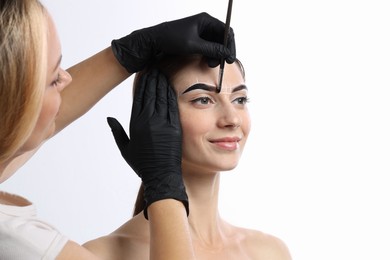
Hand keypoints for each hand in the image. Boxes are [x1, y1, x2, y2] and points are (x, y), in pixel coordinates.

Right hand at [107, 69, 187, 218]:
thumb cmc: (142, 164)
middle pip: (150, 92)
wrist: (162, 176)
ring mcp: (163, 122)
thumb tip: (109, 118)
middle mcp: (149, 120)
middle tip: (154, 64)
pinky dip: (171, 93)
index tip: (144, 70)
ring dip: (162, 81)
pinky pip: (173, 105)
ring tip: (162, 69)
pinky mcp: (175, 126)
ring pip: (162, 96)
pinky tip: (170, 84)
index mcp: (136, 123)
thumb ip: (116, 131)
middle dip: (152, 77)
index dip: (142, 82)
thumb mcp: (125, 148)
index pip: (139, 96)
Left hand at [111, 12, 235, 71]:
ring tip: (211, 64)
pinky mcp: (196, 40)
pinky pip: (208, 48)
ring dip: (216, 55)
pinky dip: (209, 55)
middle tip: (221, 63)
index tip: (230, 58)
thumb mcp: (193, 45)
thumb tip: (226, 53)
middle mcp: (204, 24)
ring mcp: (200, 32)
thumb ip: (211, 49)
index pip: (226, 31)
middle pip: (222, 38)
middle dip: (223, 51)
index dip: (230, 45)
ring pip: (216, 45)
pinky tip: (206, 62)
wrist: (154, 42)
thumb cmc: (170, 39)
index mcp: (205, 20)